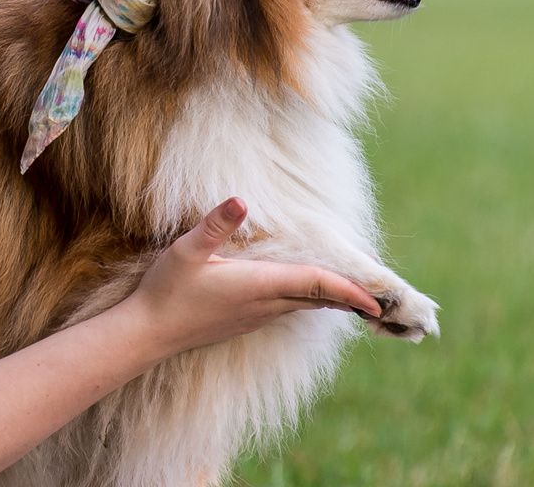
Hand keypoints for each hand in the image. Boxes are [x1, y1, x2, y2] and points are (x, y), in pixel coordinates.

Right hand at [125, 197, 381, 355]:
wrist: (148, 334)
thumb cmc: (167, 291)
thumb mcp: (186, 250)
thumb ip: (215, 225)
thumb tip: (240, 199)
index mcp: (258, 285)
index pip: (315, 285)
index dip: (349, 290)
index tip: (378, 298)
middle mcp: (265, 304)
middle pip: (320, 299)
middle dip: (353, 294)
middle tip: (385, 290)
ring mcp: (257, 316)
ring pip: (307, 306)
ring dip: (335, 298)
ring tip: (360, 292)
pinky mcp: (247, 321)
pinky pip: (291, 310)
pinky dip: (312, 301)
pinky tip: (314, 296)